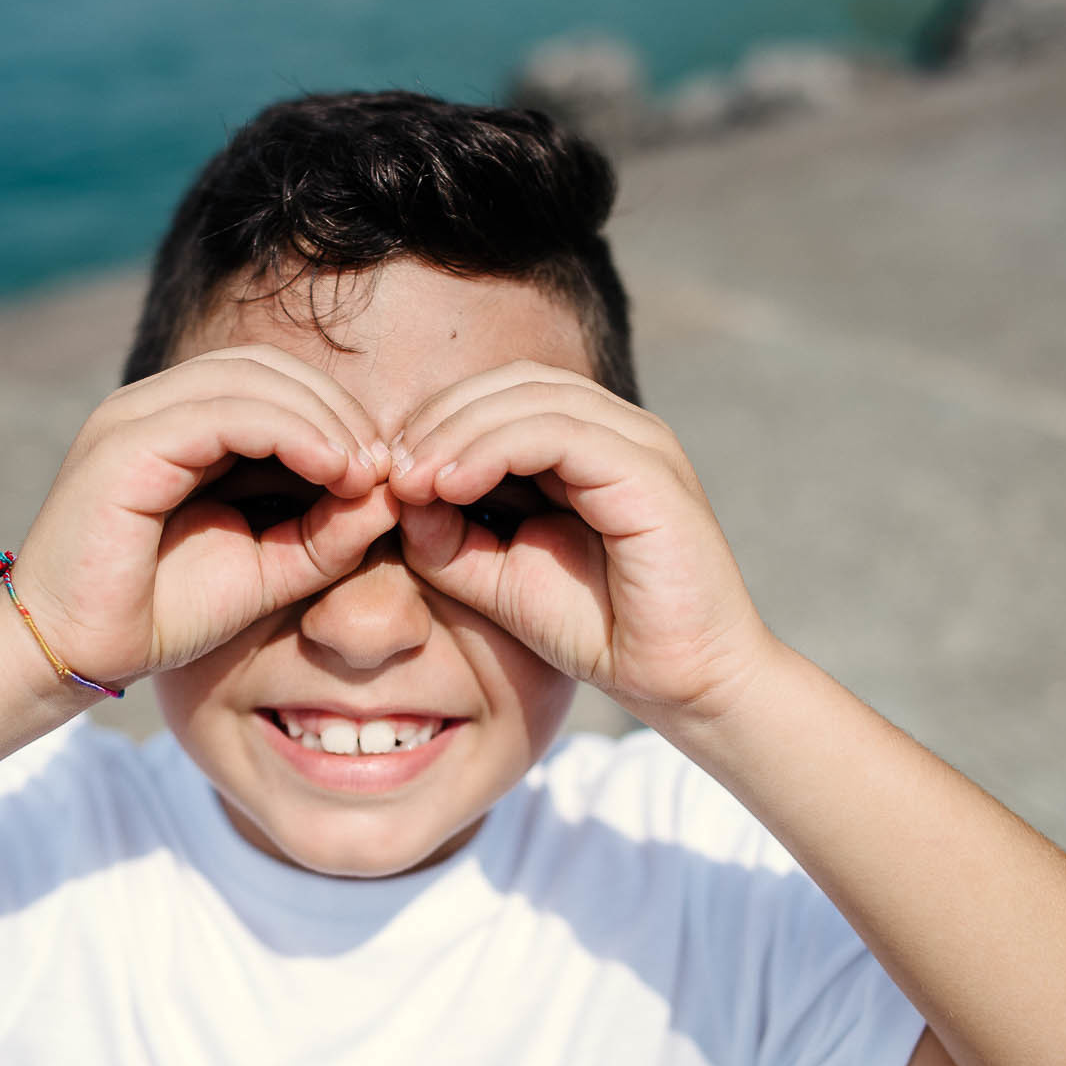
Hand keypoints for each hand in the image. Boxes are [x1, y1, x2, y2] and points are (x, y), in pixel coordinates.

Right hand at [11, 346, 395, 685]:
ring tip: (364, 470)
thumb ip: (327, 532)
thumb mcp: (269, 568)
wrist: (76, 653)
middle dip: (336, 409)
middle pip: (265, 367)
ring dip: (320, 418)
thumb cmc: (164, 613)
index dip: (336, 412)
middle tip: (384, 465)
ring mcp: (132, 417)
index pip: (271, 380)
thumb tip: (391, 492)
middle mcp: (151, 406)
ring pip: (247, 380)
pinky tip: (331, 469)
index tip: (385, 469)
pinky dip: (287, 432)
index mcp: (179, 424)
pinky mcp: (124, 446)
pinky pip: (221, 413)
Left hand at [387, 361, 774, 721]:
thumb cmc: (599, 631)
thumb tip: (399, 493)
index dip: (436, 422)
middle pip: (511, 383)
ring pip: (531, 397)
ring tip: (408, 479)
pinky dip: (493, 449)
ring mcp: (638, 443)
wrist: (680, 682)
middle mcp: (618, 429)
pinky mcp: (648, 470)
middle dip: (438, 418)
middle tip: (386, 469)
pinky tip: (449, 484)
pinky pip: (558, 433)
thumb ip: (449, 537)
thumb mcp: (499, 579)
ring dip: (456, 431)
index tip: (385, 475)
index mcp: (590, 444)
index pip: (501, 395)